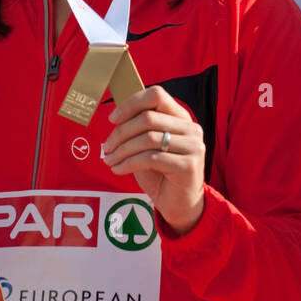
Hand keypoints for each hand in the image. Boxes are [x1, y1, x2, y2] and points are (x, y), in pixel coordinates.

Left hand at [102, 86, 205, 235]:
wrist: (180, 205)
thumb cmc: (161, 174)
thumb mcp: (148, 147)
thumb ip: (139, 129)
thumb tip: (115, 115)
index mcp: (181, 118)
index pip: (156, 95)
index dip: (131, 103)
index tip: (113, 119)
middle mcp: (191, 128)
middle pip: (148, 118)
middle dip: (121, 132)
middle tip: (106, 147)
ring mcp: (193, 147)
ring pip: (148, 138)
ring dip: (122, 150)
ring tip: (109, 160)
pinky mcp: (188, 166)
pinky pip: (150, 158)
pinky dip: (128, 163)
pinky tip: (118, 169)